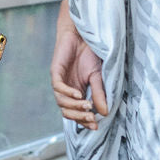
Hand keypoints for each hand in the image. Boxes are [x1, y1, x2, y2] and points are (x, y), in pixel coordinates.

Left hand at [51, 8, 106, 128]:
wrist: (84, 34)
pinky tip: (78, 95)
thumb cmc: (91, 53)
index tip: (96, 125)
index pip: (76, 113)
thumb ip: (100, 93)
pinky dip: (68, 93)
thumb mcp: (98, 76)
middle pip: (67, 111)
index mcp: (76, 93)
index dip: (84, 121)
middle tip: (91, 119)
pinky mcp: (55, 72)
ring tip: (87, 107)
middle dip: (79, 117)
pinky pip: (58, 87)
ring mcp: (60, 81)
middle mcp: (66, 90)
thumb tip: (105, 113)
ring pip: (62, 102)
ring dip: (74, 107)